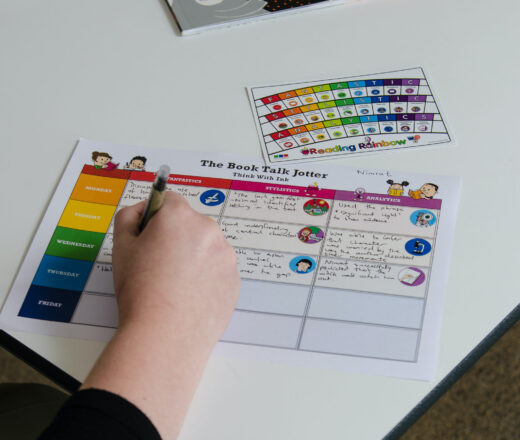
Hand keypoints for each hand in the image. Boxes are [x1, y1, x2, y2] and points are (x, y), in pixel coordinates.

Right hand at [112, 191, 240, 350]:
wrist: (165, 335)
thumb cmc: (140, 291)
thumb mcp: (121, 247)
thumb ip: (128, 218)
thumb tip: (140, 211)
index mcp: (180, 216)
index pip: (168, 200)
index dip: (154, 216)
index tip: (148, 235)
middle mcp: (208, 230)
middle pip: (189, 224)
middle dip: (175, 237)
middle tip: (157, 265)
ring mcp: (226, 255)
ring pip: (206, 248)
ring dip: (193, 257)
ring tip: (174, 285)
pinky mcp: (234, 279)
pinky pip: (217, 270)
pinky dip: (206, 277)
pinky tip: (189, 296)